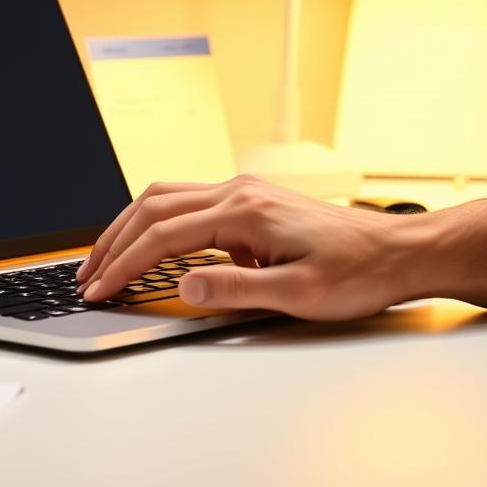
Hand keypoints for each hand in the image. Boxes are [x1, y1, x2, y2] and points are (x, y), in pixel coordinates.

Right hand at [77, 175, 423, 320]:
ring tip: (107, 259)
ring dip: (130, 227)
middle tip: (88, 276)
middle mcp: (238, 191)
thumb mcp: (298, 295)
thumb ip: (235, 288)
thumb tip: (184, 286)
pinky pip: (187, 202)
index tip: (99, 290)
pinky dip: (157, 222)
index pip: (163, 236)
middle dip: (114, 242)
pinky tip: (152, 246)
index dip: (125, 265)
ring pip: (166, 197)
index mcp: (244, 212)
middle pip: (153, 206)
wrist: (398, 252)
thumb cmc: (358, 273)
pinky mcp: (250, 201)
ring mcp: (243, 191)